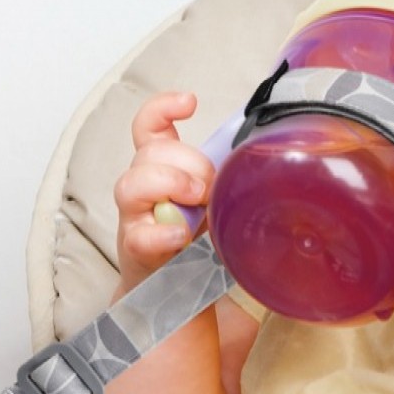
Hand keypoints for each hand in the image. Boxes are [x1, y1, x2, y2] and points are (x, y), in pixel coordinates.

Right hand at [113, 91, 215, 293]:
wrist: (174, 289)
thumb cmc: (194, 239)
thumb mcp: (211, 198)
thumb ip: (223, 176)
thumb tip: (261, 154)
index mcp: (160, 169)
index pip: (148, 127)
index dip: (162, 108)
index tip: (189, 103)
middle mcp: (142, 188)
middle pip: (151, 152)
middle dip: (189, 161)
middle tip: (212, 187)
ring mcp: (135, 217)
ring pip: (133, 183)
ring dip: (172, 185)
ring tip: (199, 202)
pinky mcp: (137, 249)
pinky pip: (142, 234)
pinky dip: (164, 232)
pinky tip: (182, 235)